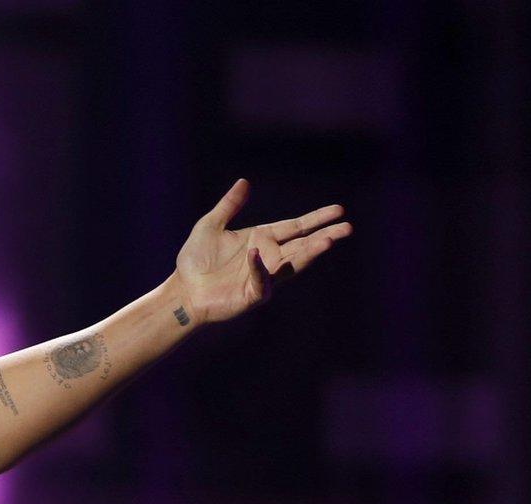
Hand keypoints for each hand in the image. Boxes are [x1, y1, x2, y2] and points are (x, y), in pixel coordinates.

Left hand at [173, 178, 351, 324]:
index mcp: (262, 239)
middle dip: (325, 236)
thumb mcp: (210, 226)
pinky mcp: (253, 295)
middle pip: (303, 244)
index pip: (296, 227)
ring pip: (292, 264)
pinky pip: (262, 281)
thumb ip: (229, 206)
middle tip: (347, 228)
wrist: (182, 290)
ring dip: (309, 253)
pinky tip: (257, 254)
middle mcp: (269, 257)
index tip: (339, 210)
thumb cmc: (196, 260)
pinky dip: (260, 269)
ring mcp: (264, 277)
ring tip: (327, 242)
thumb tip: (244, 182)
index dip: (316, 219)